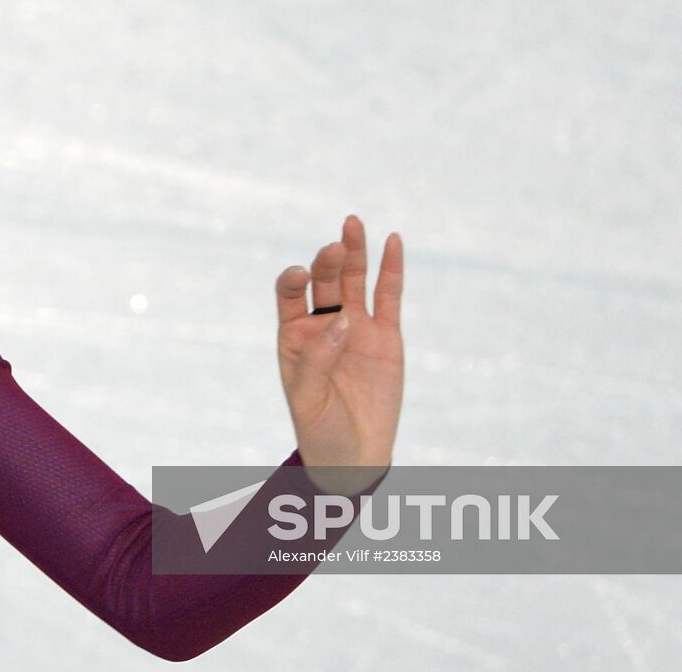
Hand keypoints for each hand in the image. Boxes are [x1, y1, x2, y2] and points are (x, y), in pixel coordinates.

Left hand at [275, 214, 403, 471]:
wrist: (354, 458)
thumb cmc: (320, 430)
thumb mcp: (307, 399)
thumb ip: (317, 359)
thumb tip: (341, 321)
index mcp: (294, 335)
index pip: (289, 295)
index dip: (293, 280)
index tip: (300, 276)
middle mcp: (323, 324)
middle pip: (324, 281)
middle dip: (327, 261)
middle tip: (335, 247)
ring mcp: (356, 327)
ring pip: (355, 281)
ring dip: (355, 252)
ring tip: (353, 223)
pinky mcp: (386, 336)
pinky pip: (389, 297)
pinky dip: (391, 270)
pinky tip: (392, 241)